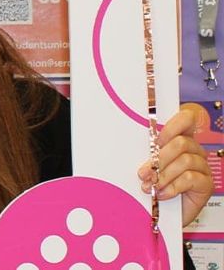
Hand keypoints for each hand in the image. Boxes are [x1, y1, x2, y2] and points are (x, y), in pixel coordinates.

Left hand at [137, 103, 213, 226]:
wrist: (163, 215)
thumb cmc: (154, 186)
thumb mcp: (148, 166)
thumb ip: (147, 153)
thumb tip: (128, 142)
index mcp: (181, 140)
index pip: (186, 119)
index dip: (172, 125)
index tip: (155, 141)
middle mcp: (195, 151)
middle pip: (181, 143)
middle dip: (159, 158)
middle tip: (143, 173)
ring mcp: (202, 167)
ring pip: (185, 161)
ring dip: (163, 174)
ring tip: (151, 186)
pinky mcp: (206, 184)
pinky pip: (189, 179)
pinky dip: (172, 187)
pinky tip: (162, 194)